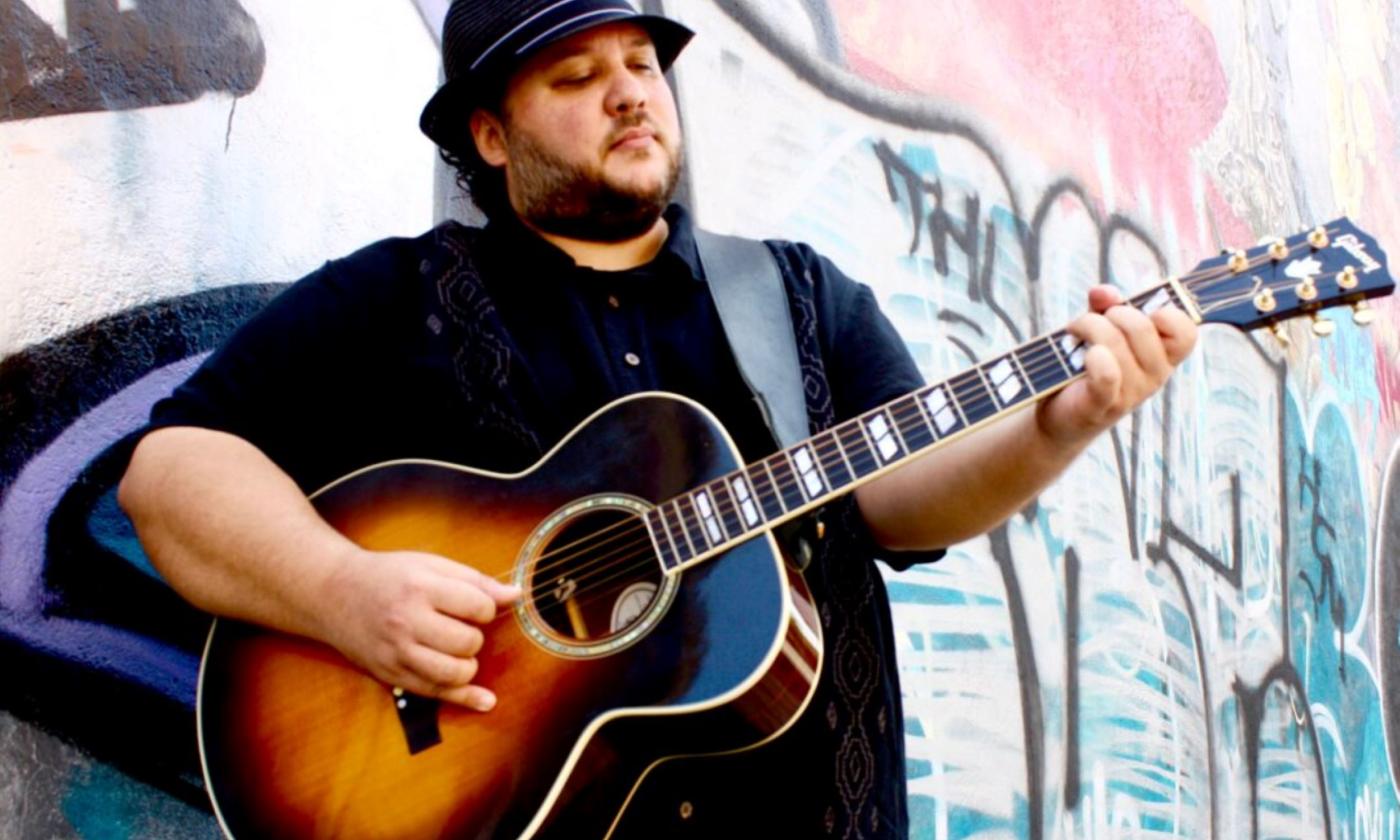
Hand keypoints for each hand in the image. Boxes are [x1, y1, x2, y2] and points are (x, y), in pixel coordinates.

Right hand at [317, 548, 521, 710]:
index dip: (486, 608)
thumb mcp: (430, 564)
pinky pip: (435, 693)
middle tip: (459, 626)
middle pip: (468, 642)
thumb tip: (516, 595)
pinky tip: (486, 700)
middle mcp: (407, 622)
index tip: (474, 606)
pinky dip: (465, 698)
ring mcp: (397, 652)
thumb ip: (475, 580)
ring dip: (468, 664)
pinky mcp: (391, 675)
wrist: (333, 594)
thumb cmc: (388, 575)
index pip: (477, 607)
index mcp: (420, 588)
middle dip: (474, 636)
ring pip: (455, 672)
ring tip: (457, 650)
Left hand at [1035, 285, 1196, 447]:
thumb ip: (1106, 305)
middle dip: (1113, 312)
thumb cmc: (1087, 363)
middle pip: (1144, 328)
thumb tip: (1105, 292)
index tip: (1139, 310)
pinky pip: (1107, 374)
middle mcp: (1155, 376)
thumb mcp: (1100, 327)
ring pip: (1115, 342)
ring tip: (1073, 332)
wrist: (1061, 413)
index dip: (1166, 313)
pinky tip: (1081, 354)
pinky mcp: (1104, 405)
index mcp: (1163, 355)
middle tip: (1091, 319)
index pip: (1186, 332)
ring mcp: (1132, 393)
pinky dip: (1093, 357)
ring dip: (1087, 326)